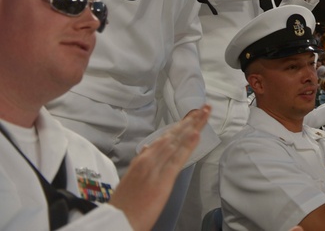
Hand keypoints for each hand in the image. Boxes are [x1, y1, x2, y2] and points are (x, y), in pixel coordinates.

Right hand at [110, 106, 208, 230]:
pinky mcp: (163, 180)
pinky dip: (188, 145)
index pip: (166, 137)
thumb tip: (147, 149)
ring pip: (177, 142)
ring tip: (205, 113)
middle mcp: (149, 159)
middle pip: (174, 135)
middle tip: (204, 107)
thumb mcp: (130, 177)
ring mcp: (156, 168)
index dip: (180, 124)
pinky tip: (197, 134)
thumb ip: (140, 162)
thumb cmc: (124, 203)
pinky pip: (178, 159)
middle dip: (190, 120)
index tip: (192, 114)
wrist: (117, 220)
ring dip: (193, 126)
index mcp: (142, 159)